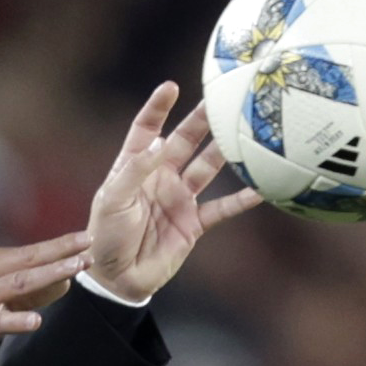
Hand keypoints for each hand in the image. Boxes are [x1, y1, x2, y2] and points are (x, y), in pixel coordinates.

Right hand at [0, 232, 96, 362]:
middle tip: (86, 248)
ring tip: (74, 270)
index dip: (57, 246)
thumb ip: (23, 284)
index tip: (84, 239)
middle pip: (26, 260)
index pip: (27, 251)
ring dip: (48, 275)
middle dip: (59, 252)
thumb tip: (64, 280)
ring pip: (17, 284)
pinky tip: (37, 321)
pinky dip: (17, 321)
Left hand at [84, 82, 263, 299]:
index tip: (172, 87)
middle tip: (221, 101)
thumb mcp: (112, 200)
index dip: (158, 108)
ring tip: (245, 134)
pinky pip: (222, 209)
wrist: (118, 278)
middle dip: (201, 121)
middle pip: (184, 142)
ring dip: (223, 152)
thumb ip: (134, 171)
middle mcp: (160, 177)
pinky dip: (241, 200)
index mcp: (134, 167)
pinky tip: (261, 189)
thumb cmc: (104, 236)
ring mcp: (179, 199)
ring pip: (206, 168)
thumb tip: (159, 142)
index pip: (146, 129)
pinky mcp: (194, 224)